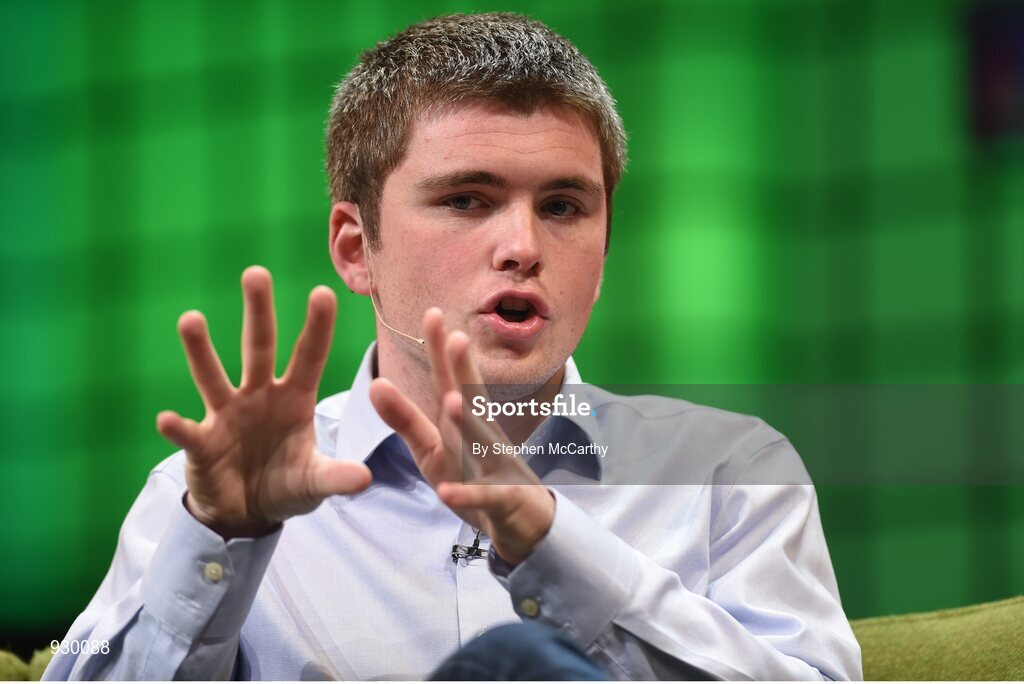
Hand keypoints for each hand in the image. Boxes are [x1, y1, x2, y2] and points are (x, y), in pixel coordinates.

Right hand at [157, 266, 371, 538]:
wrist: (246, 514)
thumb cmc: (285, 485)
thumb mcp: (314, 483)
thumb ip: (336, 477)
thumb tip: (366, 478)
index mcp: (294, 398)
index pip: (309, 356)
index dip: (316, 327)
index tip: (323, 292)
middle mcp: (259, 396)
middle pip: (258, 348)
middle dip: (258, 312)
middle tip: (255, 273)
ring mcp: (226, 415)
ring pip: (212, 376)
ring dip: (200, 350)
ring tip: (190, 319)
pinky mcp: (201, 443)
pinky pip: (188, 432)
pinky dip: (177, 427)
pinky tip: (166, 419)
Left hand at [369, 308, 554, 563]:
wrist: (522, 520)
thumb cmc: (475, 475)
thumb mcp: (433, 447)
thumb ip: (405, 418)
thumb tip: (374, 383)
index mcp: (464, 421)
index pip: (452, 380)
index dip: (442, 350)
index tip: (432, 314)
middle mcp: (480, 437)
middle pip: (470, 400)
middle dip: (462, 371)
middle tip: (456, 337)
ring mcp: (493, 467)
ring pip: (480, 445)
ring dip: (467, 425)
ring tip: (452, 402)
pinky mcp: (499, 501)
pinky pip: (480, 498)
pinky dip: (465, 495)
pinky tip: (447, 493)